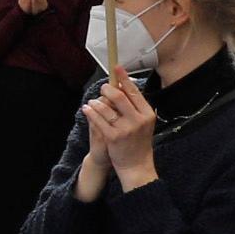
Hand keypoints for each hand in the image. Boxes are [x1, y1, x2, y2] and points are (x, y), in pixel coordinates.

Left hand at [83, 71, 158, 192]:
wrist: (136, 165)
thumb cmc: (138, 142)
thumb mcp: (143, 123)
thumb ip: (135, 106)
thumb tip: (122, 86)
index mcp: (148, 114)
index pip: (134, 92)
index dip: (124, 78)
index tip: (116, 67)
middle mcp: (138, 120)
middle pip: (120, 96)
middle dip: (108, 89)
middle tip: (102, 88)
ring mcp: (126, 129)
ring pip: (106, 108)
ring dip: (97, 102)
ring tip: (92, 102)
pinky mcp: (113, 137)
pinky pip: (98, 120)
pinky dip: (91, 112)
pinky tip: (86, 109)